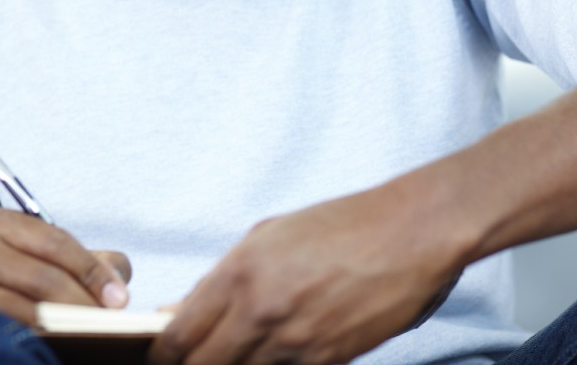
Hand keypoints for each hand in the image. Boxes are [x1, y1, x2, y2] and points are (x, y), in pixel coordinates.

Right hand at [0, 208, 131, 324]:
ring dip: (65, 325)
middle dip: (83, 301)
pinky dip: (41, 337)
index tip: (119, 298)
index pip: (56, 244)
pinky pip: (10, 332)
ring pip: (27, 311)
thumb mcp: (54, 251)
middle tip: (110, 320)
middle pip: (42, 278)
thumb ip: (93, 260)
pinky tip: (64, 342)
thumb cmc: (28, 267)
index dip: (92, 271)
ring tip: (93, 333)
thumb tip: (117, 290)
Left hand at [148, 183, 461, 364]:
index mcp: (240, 272)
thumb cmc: (342, 225)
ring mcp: (296, 342)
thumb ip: (223, 279)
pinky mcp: (329, 361)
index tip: (164, 358)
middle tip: (200, 360)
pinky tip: (280, 354)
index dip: (164, 356)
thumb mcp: (270, 235)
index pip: (177, 337)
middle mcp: (261, 311)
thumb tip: (179, 315)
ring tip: (248, 350)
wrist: (413, 232)